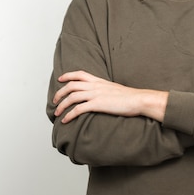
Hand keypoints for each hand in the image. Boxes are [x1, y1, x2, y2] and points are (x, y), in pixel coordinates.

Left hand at [53, 71, 167, 123]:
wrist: (138, 100)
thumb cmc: (130, 97)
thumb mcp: (115, 90)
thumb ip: (106, 90)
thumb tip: (102, 95)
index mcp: (99, 81)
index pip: (79, 74)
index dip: (67, 76)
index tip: (60, 79)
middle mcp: (95, 86)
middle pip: (71, 85)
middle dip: (60, 93)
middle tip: (55, 101)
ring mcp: (96, 94)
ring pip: (72, 97)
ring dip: (62, 105)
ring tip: (57, 113)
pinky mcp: (98, 104)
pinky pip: (78, 109)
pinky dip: (69, 114)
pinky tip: (66, 120)